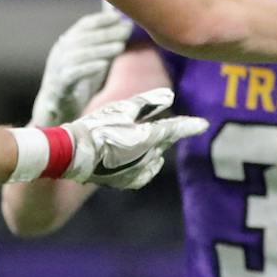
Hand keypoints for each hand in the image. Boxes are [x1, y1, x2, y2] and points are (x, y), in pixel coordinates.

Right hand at [31, 7, 131, 126]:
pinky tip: (103, 65)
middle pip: (85, 38)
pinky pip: (74, 74)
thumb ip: (103, 48)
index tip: (119, 16)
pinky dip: (89, 68)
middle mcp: (60, 52)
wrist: (54, 110)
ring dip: (102, 49)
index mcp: (66, 43)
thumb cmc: (76, 84)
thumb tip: (124, 31)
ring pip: (81, 54)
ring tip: (121, 46)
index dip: (101, 19)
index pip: (83, 25)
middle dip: (107, 32)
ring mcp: (58, 68)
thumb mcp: (90, 62)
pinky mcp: (59, 85)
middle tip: (127, 29)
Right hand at [65, 88, 207, 187]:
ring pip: (155, 157)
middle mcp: (147, 156)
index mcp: (147, 137)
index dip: (190, 126)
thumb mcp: (120, 109)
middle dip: (170, 134)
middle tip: (173, 126)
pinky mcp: (127, 181)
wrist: (73, 154)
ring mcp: (137, 171)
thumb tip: (170, 96)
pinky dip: (148, 165)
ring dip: (156, 148)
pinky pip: (145, 173)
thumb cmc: (94, 127)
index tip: (203, 124)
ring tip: (150, 139)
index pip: (174, 130)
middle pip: (165, 143)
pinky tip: (144, 159)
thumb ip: (146, 102)